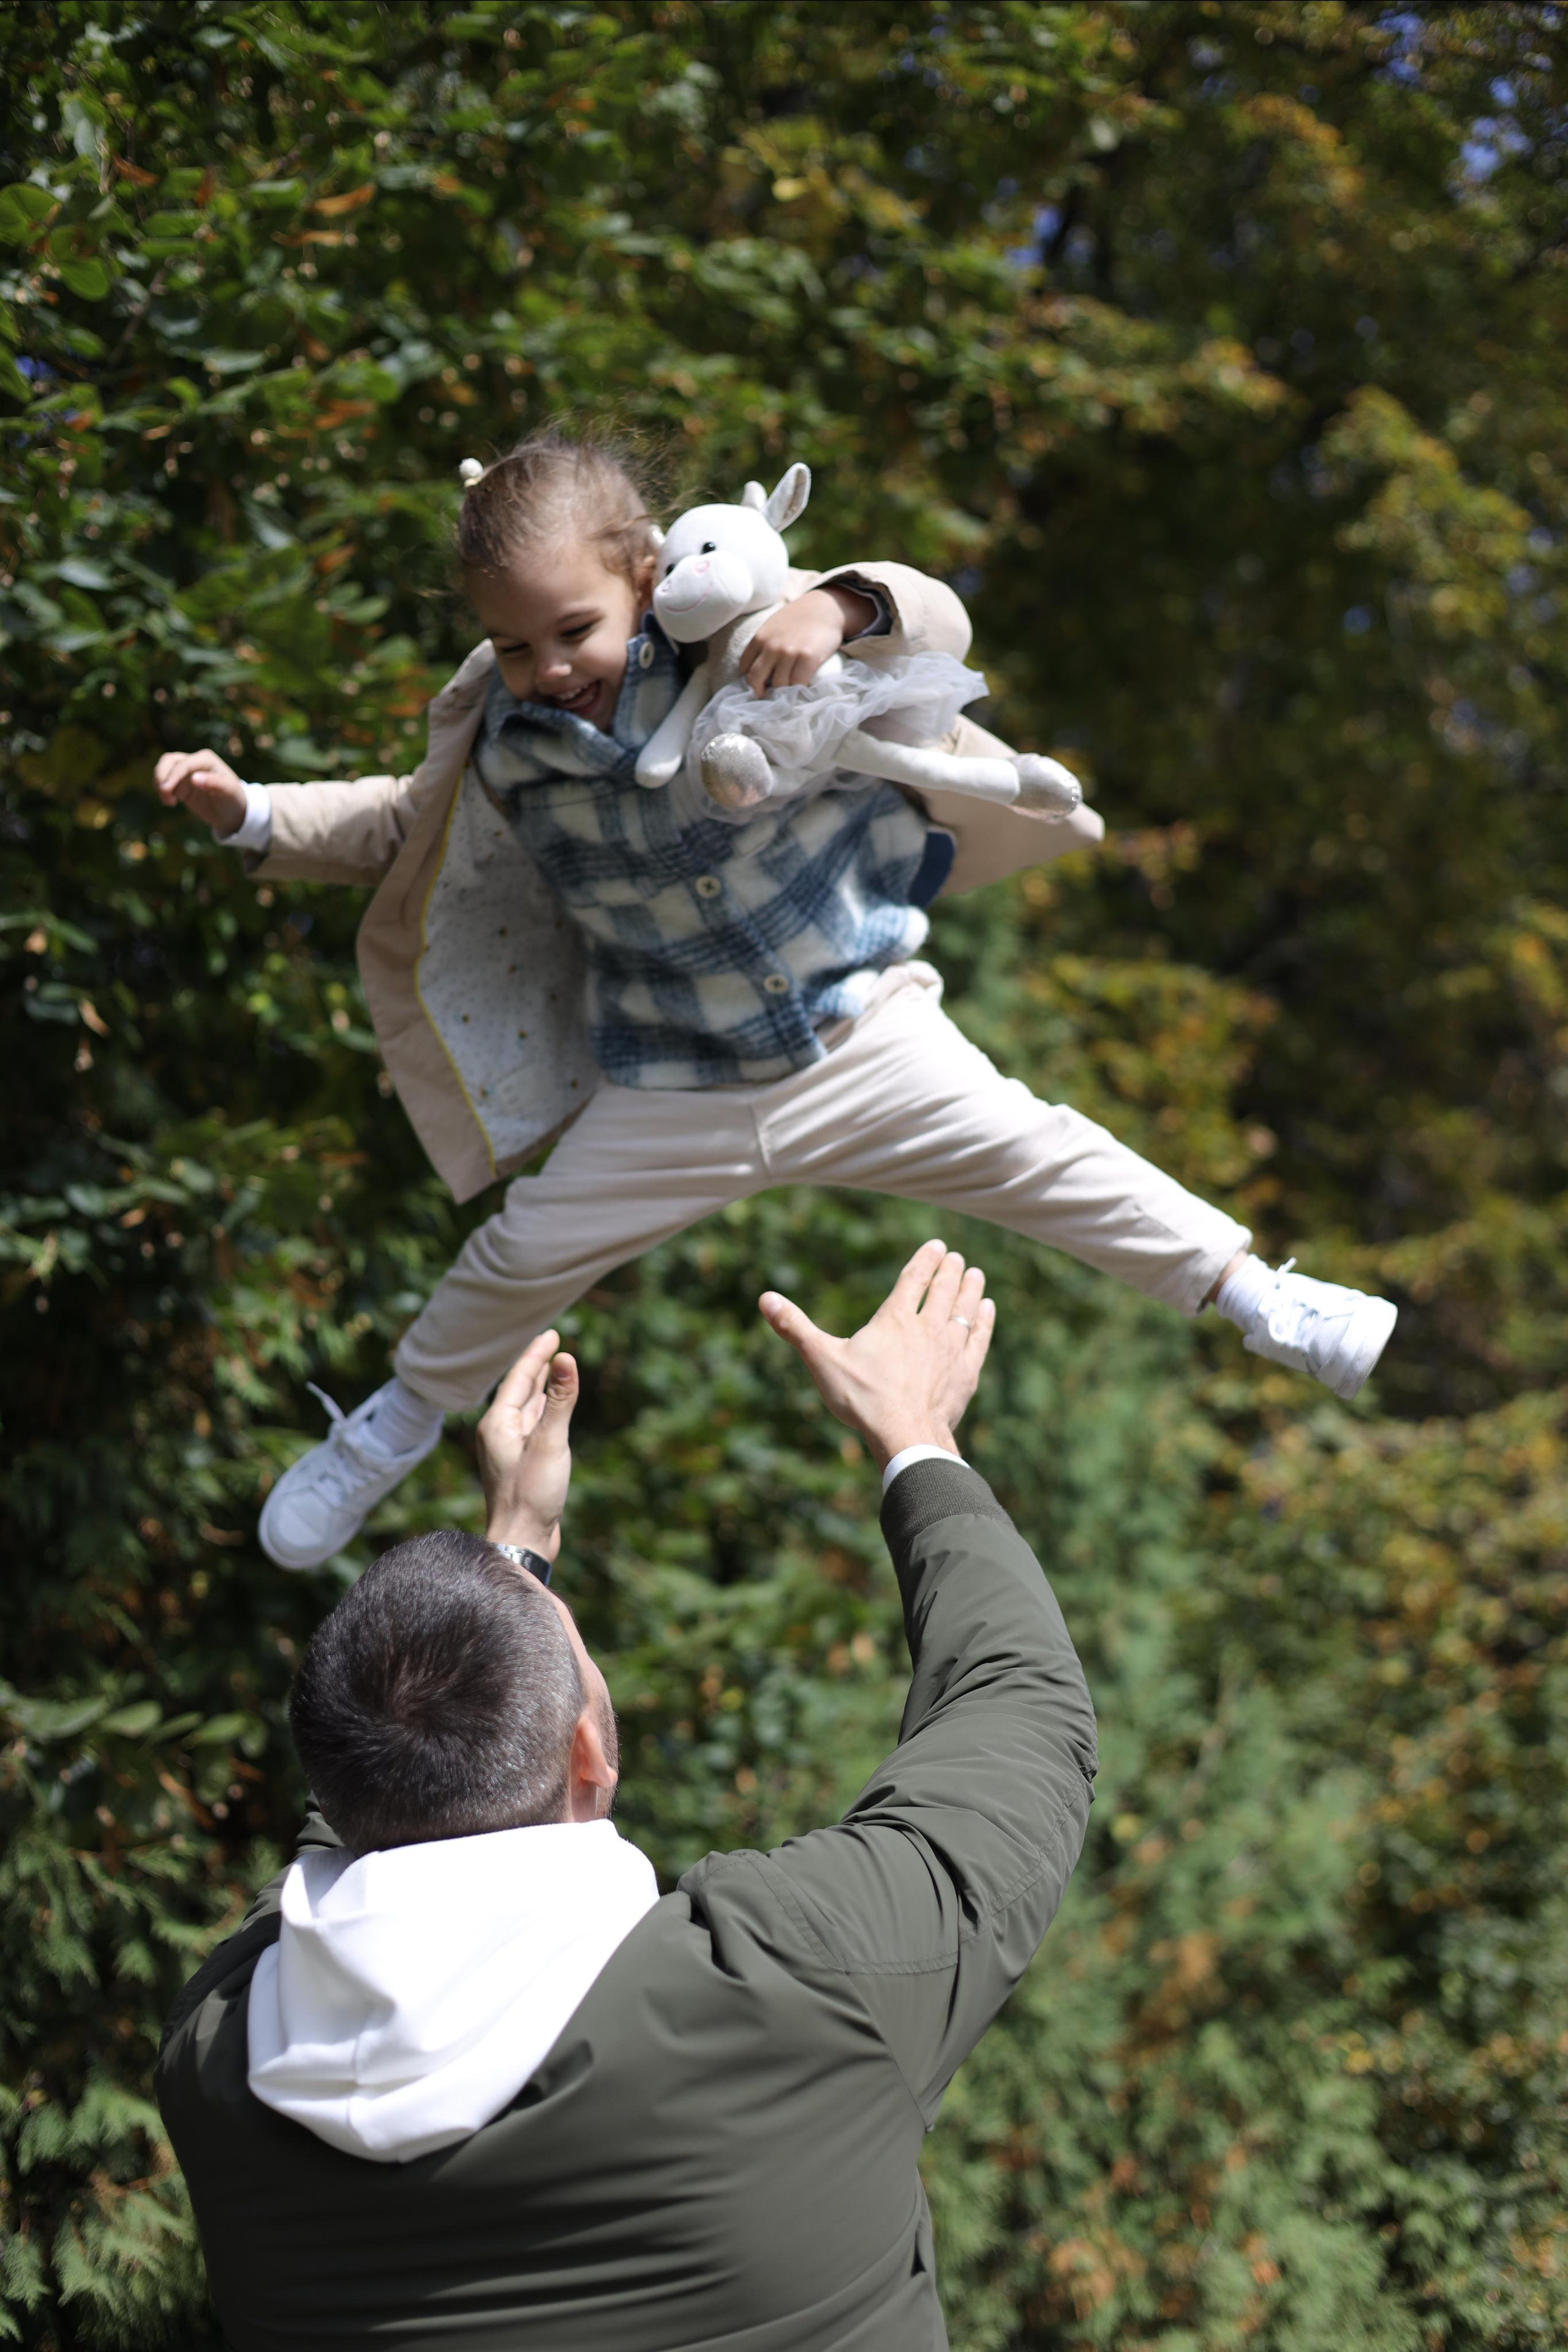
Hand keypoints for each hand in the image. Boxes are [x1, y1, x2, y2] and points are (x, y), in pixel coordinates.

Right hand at [154, 748, 249, 836]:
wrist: (232, 813)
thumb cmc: (234, 800)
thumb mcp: (229, 793)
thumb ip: (214, 783)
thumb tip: (194, 778)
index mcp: (206, 759)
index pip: (185, 763)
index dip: (173, 775)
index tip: (166, 790)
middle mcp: (194, 762)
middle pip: (169, 761)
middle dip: (161, 775)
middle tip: (163, 794)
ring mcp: (186, 772)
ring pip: (163, 769)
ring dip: (159, 783)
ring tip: (168, 802)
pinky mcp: (180, 784)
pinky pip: (164, 782)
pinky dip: (161, 790)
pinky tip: (170, 803)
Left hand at [476, 1330, 578, 1561]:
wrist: (522, 1541)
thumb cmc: (532, 1494)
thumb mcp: (550, 1443)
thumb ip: (560, 1401)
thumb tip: (566, 1359)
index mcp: (497, 1424)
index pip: (519, 1378)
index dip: (536, 1354)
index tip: (552, 1334)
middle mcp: (499, 1433)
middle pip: (519, 1390)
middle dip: (536, 1366)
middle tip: (552, 1343)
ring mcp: (509, 1449)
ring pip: (526, 1408)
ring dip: (540, 1387)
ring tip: (553, 1368)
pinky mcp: (521, 1463)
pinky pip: (532, 1426)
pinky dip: (544, 1410)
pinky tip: (550, 1408)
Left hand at [739, 584, 876, 697]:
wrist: (825, 607)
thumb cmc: (799, 618)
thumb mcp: (774, 625)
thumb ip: (764, 643)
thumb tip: (758, 666)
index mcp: (760, 638)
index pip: (744, 667)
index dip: (749, 679)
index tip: (758, 685)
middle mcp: (771, 646)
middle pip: (755, 679)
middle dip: (759, 692)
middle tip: (769, 697)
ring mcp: (789, 653)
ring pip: (778, 685)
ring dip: (783, 692)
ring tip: (789, 692)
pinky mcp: (807, 658)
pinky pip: (798, 684)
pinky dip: (799, 690)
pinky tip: (802, 688)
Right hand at [759, 1238, 994, 1469]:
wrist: (905, 1436)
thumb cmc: (862, 1399)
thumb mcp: (822, 1360)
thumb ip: (795, 1327)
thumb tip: (764, 1298)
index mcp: (894, 1320)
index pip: (913, 1279)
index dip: (924, 1260)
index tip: (936, 1244)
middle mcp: (927, 1328)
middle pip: (943, 1290)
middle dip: (950, 1270)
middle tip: (956, 1257)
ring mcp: (951, 1350)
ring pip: (964, 1310)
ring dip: (970, 1289)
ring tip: (975, 1275)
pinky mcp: (966, 1373)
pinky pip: (979, 1338)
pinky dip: (984, 1321)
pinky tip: (987, 1310)